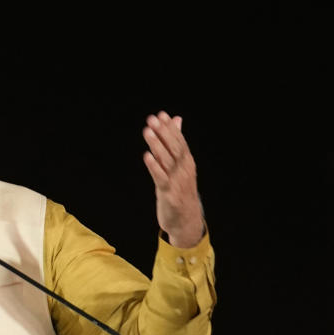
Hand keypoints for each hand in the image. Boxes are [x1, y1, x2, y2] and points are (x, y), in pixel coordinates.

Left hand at [142, 111, 203, 247]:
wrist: (186, 220)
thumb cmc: (180, 190)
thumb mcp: (180, 166)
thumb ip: (176, 143)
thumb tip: (176, 119)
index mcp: (187, 162)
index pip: (179, 141)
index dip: (170, 128)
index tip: (161, 114)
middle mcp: (184, 169)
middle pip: (173, 148)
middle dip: (163, 133)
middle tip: (152, 119)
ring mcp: (177, 181)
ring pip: (166, 160)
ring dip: (156, 145)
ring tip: (147, 131)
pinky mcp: (168, 194)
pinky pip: (160, 177)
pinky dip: (154, 166)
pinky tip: (146, 156)